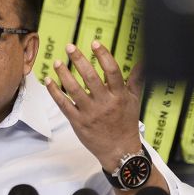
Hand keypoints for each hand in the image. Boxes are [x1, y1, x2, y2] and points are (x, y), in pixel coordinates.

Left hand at [44, 41, 143, 170]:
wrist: (120, 151)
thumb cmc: (126, 123)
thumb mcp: (134, 100)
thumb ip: (136, 79)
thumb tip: (144, 61)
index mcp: (119, 95)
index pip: (112, 71)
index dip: (103, 55)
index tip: (95, 43)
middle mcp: (105, 103)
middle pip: (90, 77)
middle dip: (79, 60)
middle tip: (70, 47)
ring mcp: (90, 113)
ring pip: (74, 90)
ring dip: (64, 74)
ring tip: (58, 62)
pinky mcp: (78, 122)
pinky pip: (64, 105)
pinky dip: (55, 92)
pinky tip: (49, 81)